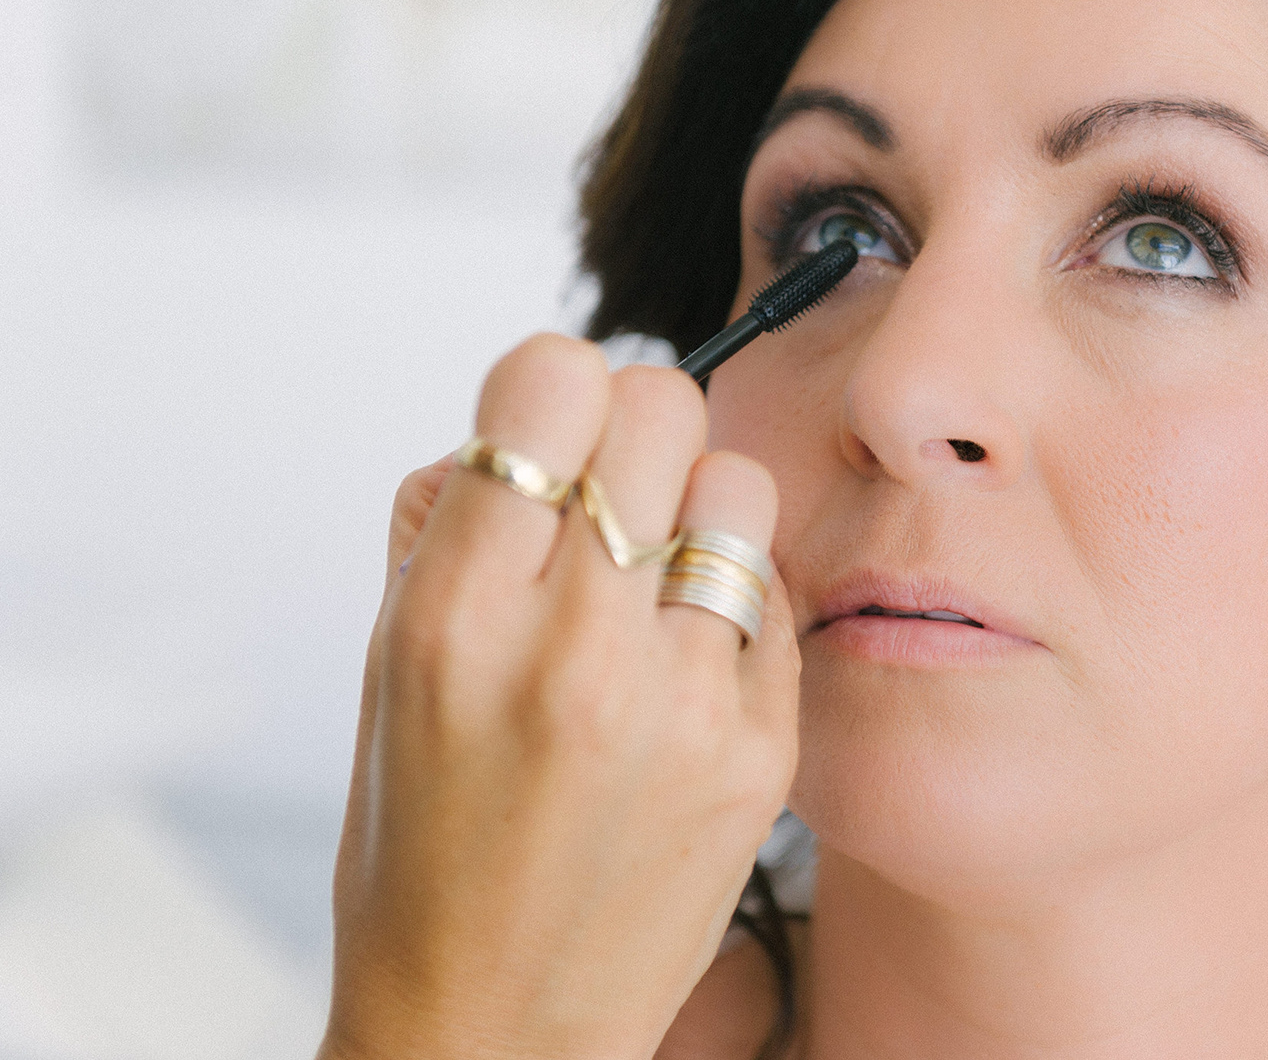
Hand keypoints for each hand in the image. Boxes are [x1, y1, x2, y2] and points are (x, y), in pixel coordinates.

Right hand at [320, 334, 800, 1059]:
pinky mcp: (759, 749)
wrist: (494, 1026)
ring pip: (738, 482)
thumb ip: (444, 532)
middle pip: (661, 404)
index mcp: (456, 616)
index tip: (547, 432)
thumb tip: (508, 435)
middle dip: (629, 430)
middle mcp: (574, 646)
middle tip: (610, 493)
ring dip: (694, 506)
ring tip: (656, 576)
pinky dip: (731, 604)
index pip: (548, 381)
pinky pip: (771, 593)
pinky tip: (688, 663)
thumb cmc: (425, 851)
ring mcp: (683, 700)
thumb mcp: (387, 674)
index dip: (549, 390)